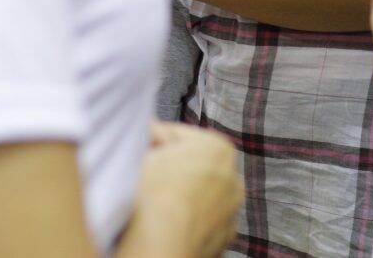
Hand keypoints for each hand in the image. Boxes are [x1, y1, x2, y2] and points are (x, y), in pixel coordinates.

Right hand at [121, 124, 243, 257]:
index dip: (154, 138)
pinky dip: (189, 221)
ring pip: (200, 195)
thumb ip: (151, 135)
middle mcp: (232, 178)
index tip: (139, 143)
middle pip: (194, 165)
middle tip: (146, 173)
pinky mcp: (224, 242)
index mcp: (218, 147)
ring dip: (183, 195)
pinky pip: (203, 223)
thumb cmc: (152, 196)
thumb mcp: (145, 154)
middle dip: (172, 167)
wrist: (160, 248)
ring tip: (155, 201)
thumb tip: (148, 127)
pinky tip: (167, 223)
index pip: (178, 135)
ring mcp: (231, 213)